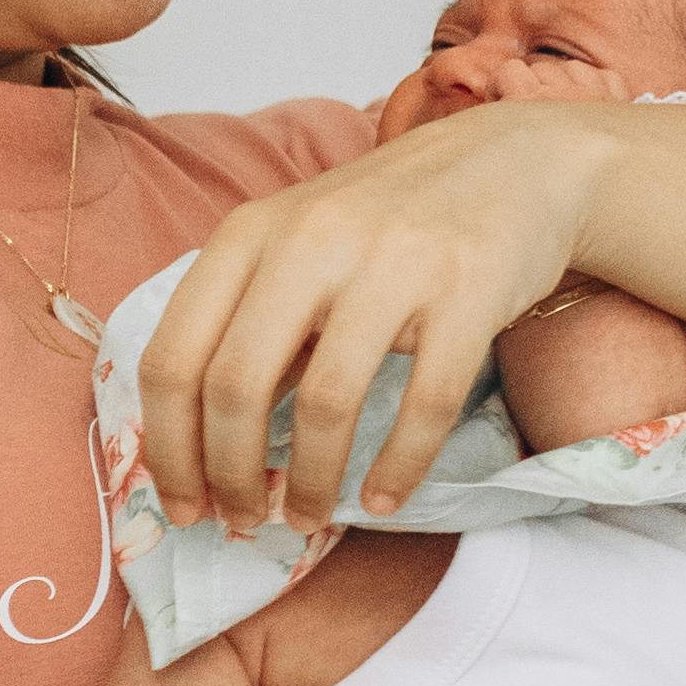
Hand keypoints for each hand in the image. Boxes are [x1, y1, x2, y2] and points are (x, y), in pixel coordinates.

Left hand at [132, 102, 604, 540]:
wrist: (516, 163)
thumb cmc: (389, 222)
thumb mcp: (297, 249)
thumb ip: (249, 327)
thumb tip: (202, 446)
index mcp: (250, 234)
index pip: (174, 357)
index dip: (169, 449)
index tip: (184, 505)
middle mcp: (311, 241)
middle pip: (235, 387)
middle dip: (229, 476)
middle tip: (243, 522)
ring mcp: (392, 262)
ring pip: (326, 404)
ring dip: (310, 484)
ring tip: (306, 519)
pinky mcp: (468, 289)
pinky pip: (424, 404)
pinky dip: (398, 468)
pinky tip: (383, 499)